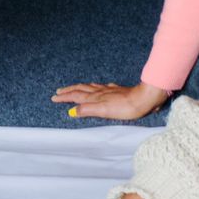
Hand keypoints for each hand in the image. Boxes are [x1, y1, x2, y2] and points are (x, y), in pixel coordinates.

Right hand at [51, 81, 168, 120]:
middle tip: (59, 91)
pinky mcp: (118, 91)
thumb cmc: (125, 107)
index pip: (76, 96)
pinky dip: (95, 88)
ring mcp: (109, 90)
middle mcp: (100, 92)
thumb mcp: (103, 111)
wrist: (144, 98)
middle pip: (81, 89)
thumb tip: (72, 111)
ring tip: (74, 88)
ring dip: (80, 88)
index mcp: (95, 97)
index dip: (64, 97)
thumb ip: (87, 110)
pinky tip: (98, 88)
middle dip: (69, 90)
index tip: (54, 98)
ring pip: (90, 87)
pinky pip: (102, 88)